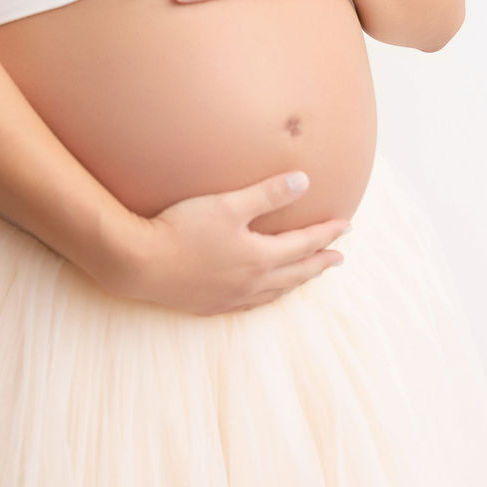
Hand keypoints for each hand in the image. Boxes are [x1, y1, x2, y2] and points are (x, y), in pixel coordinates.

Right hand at [115, 171, 350, 315]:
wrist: (140, 263)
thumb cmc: (182, 228)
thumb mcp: (228, 205)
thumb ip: (267, 194)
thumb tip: (304, 181)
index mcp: (260, 258)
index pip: (303, 245)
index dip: (326, 234)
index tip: (347, 226)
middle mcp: (251, 282)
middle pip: (296, 273)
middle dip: (320, 263)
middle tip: (339, 258)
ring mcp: (230, 298)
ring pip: (275, 292)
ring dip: (296, 282)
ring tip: (307, 276)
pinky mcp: (209, 305)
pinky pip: (250, 304)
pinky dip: (267, 297)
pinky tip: (262, 294)